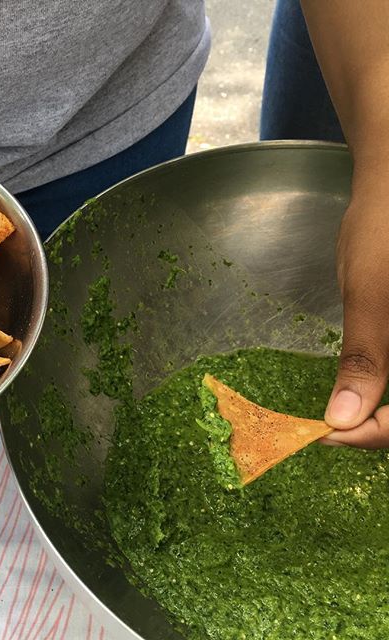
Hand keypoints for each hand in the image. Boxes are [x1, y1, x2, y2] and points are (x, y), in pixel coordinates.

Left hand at [323, 183, 388, 447]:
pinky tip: (368, 391)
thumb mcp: (370, 295)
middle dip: (381, 428)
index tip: (326, 434)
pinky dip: (388, 391)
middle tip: (335, 428)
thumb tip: (342, 420)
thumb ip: (366, 359)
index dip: (373, 435)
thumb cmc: (385, 229)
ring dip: (384, 414)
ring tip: (346, 415)